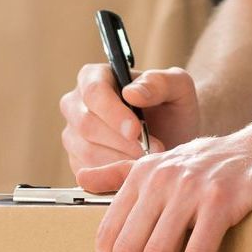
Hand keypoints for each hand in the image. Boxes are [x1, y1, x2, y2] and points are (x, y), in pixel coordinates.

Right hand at [60, 65, 202, 186]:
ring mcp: (73, 135)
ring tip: (149, 159)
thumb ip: (159, 83)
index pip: (94, 92)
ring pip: (87, 151)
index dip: (113, 113)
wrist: (174, 137)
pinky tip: (136, 169)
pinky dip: (115, 174)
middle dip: (121, 141)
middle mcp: (76, 104)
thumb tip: (130, 92)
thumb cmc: (173, 107)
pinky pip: (90, 173)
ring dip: (121, 159)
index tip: (136, 130)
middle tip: (152, 150)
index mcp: (94, 76)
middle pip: (87, 124)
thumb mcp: (178, 87)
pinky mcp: (77, 162)